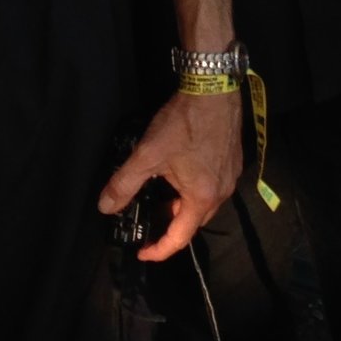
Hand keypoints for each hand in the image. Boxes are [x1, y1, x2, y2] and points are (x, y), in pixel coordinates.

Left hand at [97, 88, 242, 262]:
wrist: (213, 89)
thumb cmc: (182, 124)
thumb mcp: (147, 155)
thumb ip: (124, 184)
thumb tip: (105, 207)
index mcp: (201, 198)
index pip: (179, 238)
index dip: (159, 250)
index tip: (142, 251)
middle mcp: (221, 193)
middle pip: (194, 222)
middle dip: (171, 224)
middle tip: (150, 214)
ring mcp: (231, 177)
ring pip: (206, 204)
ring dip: (184, 205)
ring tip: (164, 193)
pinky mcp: (234, 161)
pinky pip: (214, 186)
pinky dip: (197, 189)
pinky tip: (184, 171)